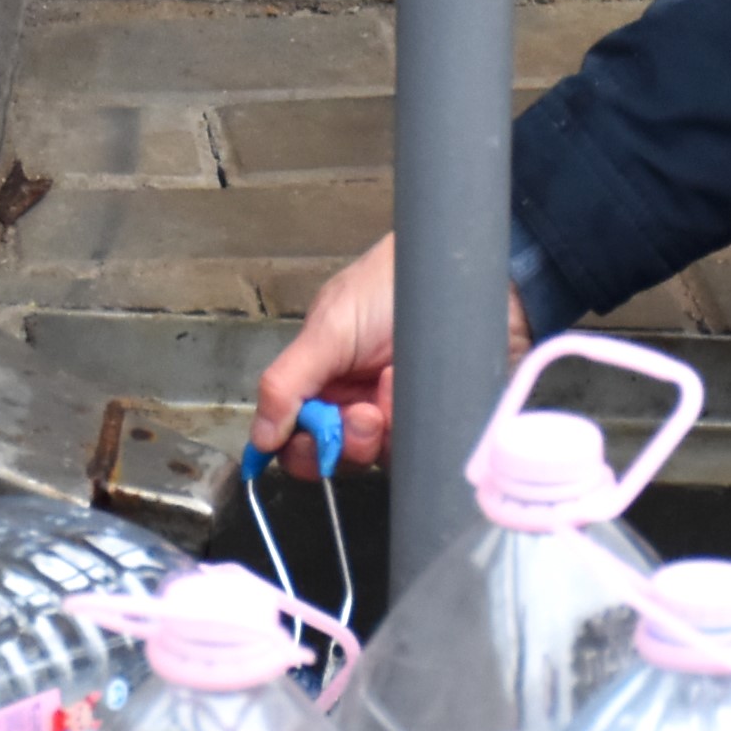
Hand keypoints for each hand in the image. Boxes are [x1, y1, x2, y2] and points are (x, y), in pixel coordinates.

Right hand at [249, 233, 531, 475]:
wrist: (469, 273)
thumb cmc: (393, 285)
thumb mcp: (330, 326)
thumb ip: (287, 381)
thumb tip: (260, 436)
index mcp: (322, 379)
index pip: (296, 438)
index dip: (301, 450)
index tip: (313, 444)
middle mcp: (356, 401)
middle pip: (336, 457)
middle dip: (346, 444)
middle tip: (364, 415)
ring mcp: (397, 413)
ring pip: (377, 458)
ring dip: (383, 430)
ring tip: (395, 382)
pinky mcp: (433, 419)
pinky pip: (419, 449)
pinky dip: (415, 425)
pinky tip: (417, 387)